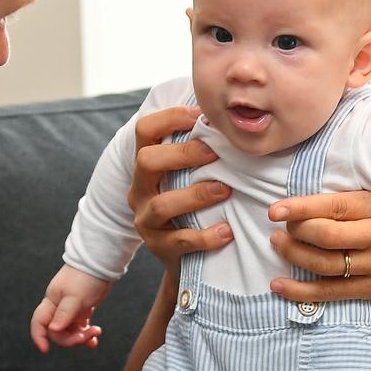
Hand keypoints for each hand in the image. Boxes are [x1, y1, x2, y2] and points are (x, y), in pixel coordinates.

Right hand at [30, 265, 110, 352]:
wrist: (101, 264)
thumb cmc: (86, 277)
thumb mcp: (75, 297)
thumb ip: (64, 314)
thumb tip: (53, 330)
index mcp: (52, 302)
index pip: (39, 322)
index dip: (39, 336)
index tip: (46, 350)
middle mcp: (58, 307)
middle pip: (57, 331)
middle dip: (71, 338)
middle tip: (87, 335)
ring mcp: (70, 309)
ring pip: (70, 331)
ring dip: (82, 336)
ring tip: (96, 332)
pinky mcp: (82, 309)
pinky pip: (81, 327)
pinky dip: (87, 333)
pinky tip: (95, 338)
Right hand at [128, 105, 232, 275]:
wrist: (186, 257)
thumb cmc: (194, 203)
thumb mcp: (189, 174)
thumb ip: (200, 148)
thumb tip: (230, 114)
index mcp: (146, 164)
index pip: (145, 130)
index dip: (170, 117)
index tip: (201, 115)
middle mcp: (139, 189)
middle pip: (145, 160)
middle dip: (182, 154)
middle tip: (215, 152)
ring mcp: (146, 220)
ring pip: (161, 204)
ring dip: (196, 195)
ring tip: (225, 190)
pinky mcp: (159, 248)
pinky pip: (179, 241)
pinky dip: (205, 236)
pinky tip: (227, 231)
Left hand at [267, 190, 370, 304]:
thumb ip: (358, 203)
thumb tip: (314, 201)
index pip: (332, 206)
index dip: (300, 208)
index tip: (275, 209)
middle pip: (324, 236)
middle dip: (294, 232)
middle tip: (277, 229)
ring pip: (324, 263)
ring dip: (293, 256)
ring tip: (277, 246)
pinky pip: (331, 292)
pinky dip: (302, 290)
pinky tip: (279, 286)